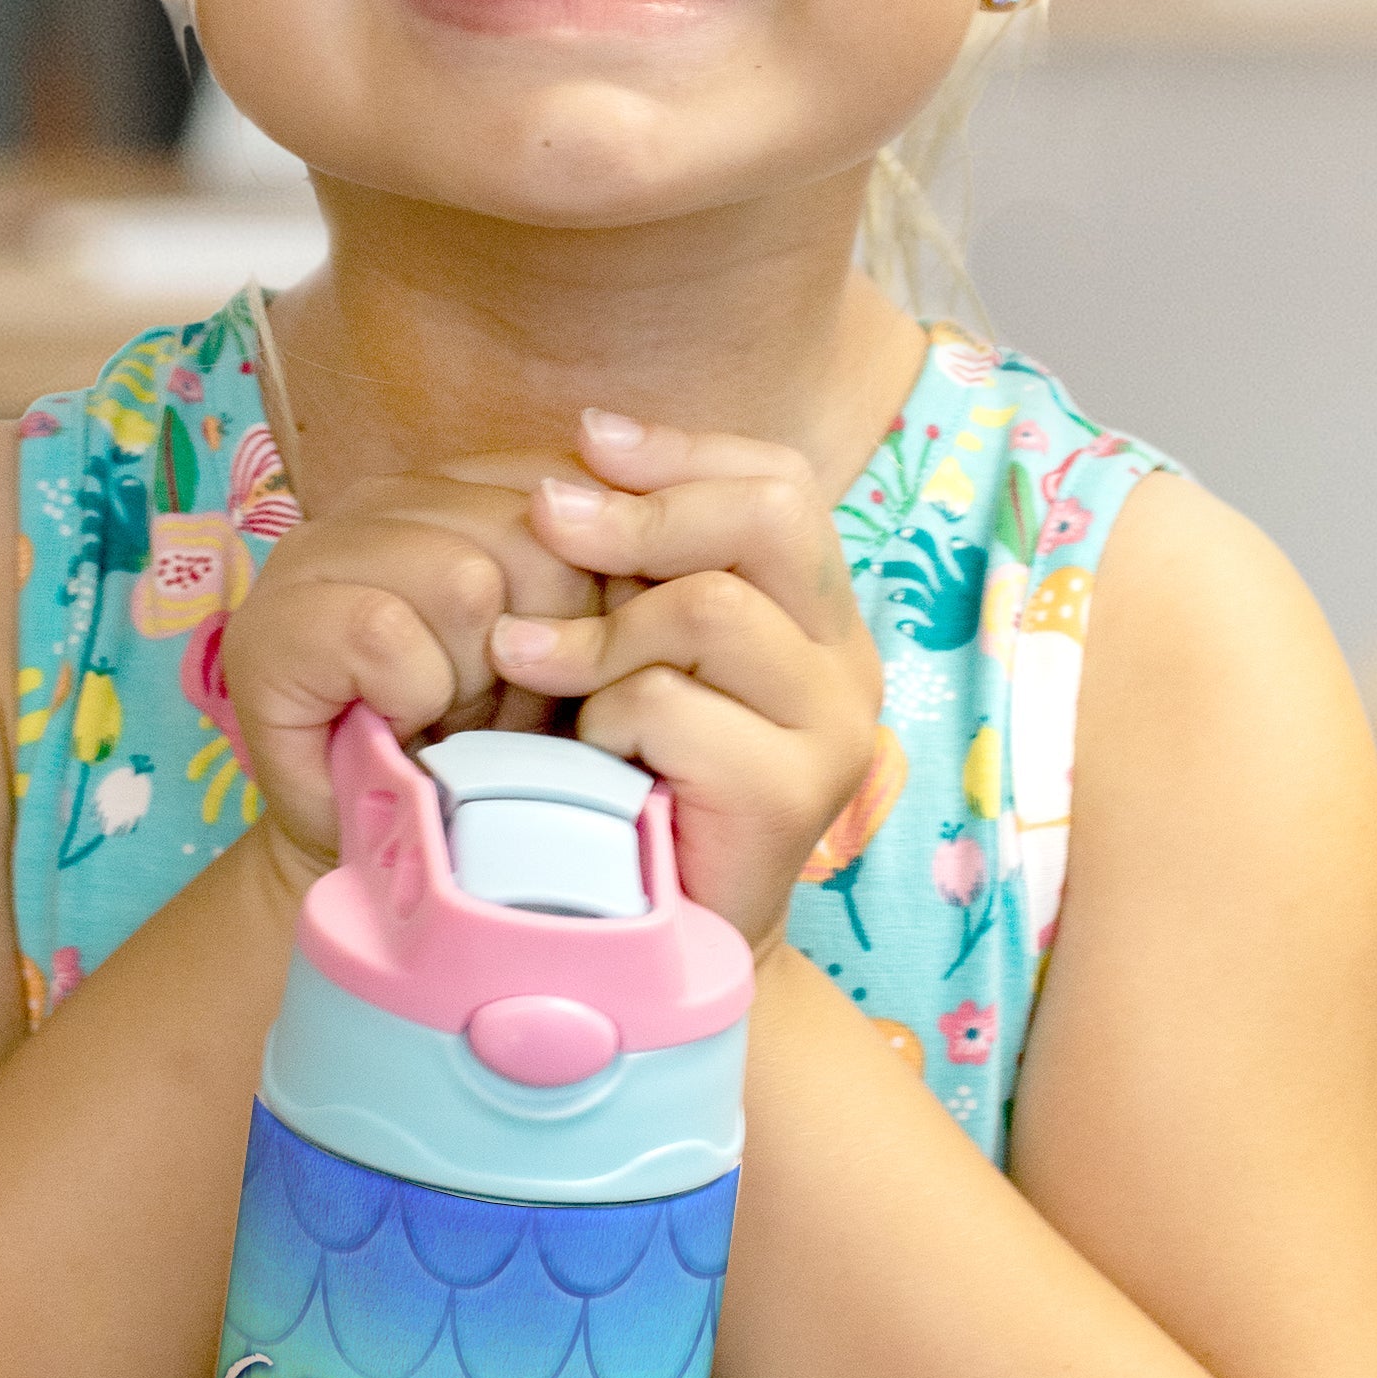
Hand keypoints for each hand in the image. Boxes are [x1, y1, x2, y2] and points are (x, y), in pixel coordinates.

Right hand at [219, 455, 597, 888]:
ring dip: (477, 681)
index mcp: (468, 485)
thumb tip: (676, 549)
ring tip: (457, 720)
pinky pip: (385, 636)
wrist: (394, 859)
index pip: (579, 486)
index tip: (582, 667)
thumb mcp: (579, 653)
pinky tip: (400, 724)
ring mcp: (319, 549)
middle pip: (535, 535)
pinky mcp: (273, 623)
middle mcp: (388, 495)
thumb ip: (617, 578)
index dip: (606, 591)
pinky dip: (411, 699)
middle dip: (547, 649)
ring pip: (462, 580)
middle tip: (510, 710)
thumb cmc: (499, 752)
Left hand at [486, 409, 885, 951]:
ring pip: (709, 609)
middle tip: (545, 516)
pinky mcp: (795, 793)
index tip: (588, 439)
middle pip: (769, 516)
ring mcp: (834, 727)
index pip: (778, 482)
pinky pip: (672, 707)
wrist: (662, 938)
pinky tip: (589, 760)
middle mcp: (847, 660)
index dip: (684, 449)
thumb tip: (576, 460)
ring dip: (600, 631)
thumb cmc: (630, 782)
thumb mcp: (632, 652)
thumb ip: (633, 569)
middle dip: (642, 509)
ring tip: (529, 664)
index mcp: (815, 612)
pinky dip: (605, 721)